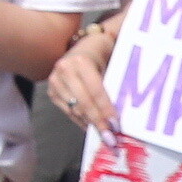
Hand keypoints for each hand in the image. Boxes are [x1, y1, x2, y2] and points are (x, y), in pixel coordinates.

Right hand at [47, 16, 120, 133]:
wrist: (86, 43)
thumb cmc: (105, 51)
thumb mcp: (113, 58)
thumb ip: (119, 77)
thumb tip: (130, 103)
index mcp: (80, 60)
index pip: (96, 90)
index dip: (106, 109)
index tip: (117, 125)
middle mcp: (64, 69)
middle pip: (84, 103)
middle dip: (99, 123)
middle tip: (111, 138)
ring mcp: (55, 80)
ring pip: (75, 109)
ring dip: (90, 125)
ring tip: (104, 137)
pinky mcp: (52, 90)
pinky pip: (67, 111)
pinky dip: (81, 121)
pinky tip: (92, 128)